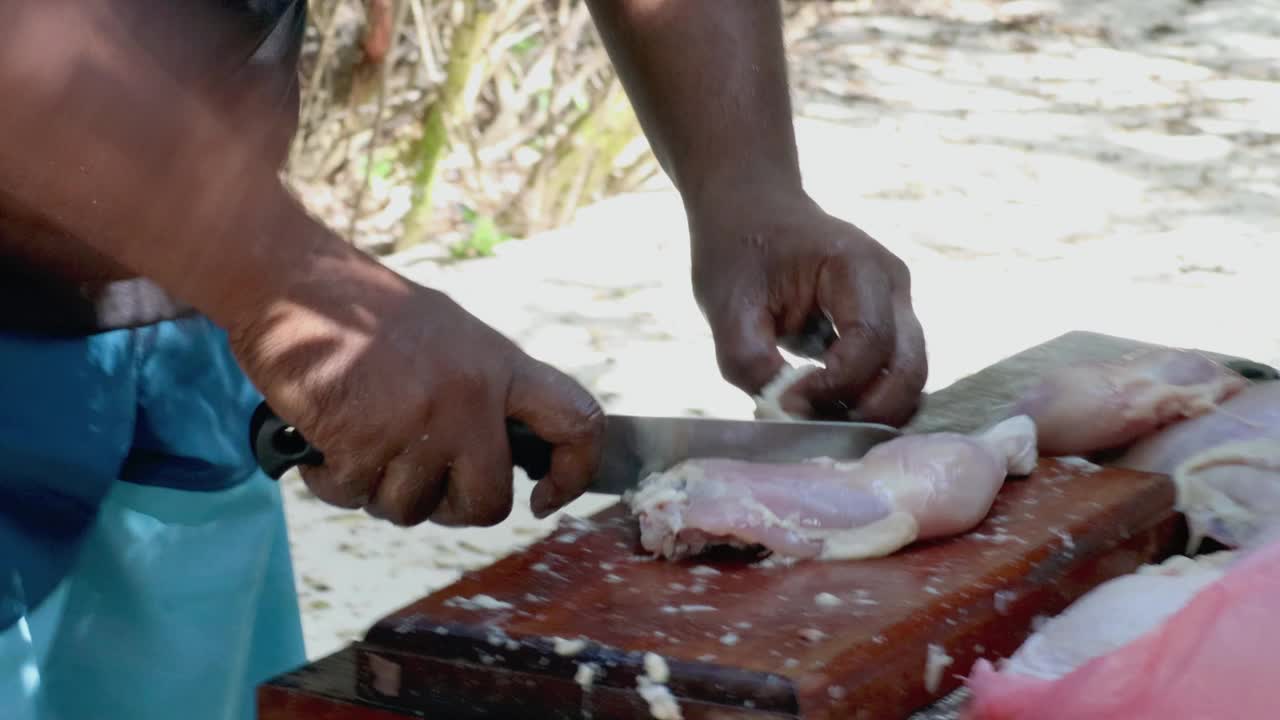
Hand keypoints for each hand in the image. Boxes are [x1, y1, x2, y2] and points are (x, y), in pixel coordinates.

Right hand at [227, 256, 603, 525]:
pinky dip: (333, 480)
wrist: (290, 282)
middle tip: (415, 480)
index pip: (577, 422)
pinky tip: (325, 438)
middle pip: (487, 503)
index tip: (546, 498)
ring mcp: (418, 423)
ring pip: (412, 508)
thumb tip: (496, 450)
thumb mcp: (449, 335)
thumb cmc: (363, 309)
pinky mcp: (362, 442)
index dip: (573, 473)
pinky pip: (354, 495)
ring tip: (358, 438)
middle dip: (450, 507)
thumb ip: (481, 391)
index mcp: (499, 366)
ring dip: (379, 489)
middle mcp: (469, 398)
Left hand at [689, 189, 926, 425]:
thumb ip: (750, 361)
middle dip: (867, 411)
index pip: (870, 341)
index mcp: (857, 265)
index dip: (834, 385)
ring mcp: (897, 307)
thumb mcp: (726, 304)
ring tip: (815, 417)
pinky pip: (894, 376)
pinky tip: (824, 407)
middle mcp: (892, 286)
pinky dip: (868, 402)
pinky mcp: (889, 327)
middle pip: (909, 368)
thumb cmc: (738, 250)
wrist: (752, 213)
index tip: (786, 401)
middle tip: (811, 424)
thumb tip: (784, 414)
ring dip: (870, 412)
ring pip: (910, 379)